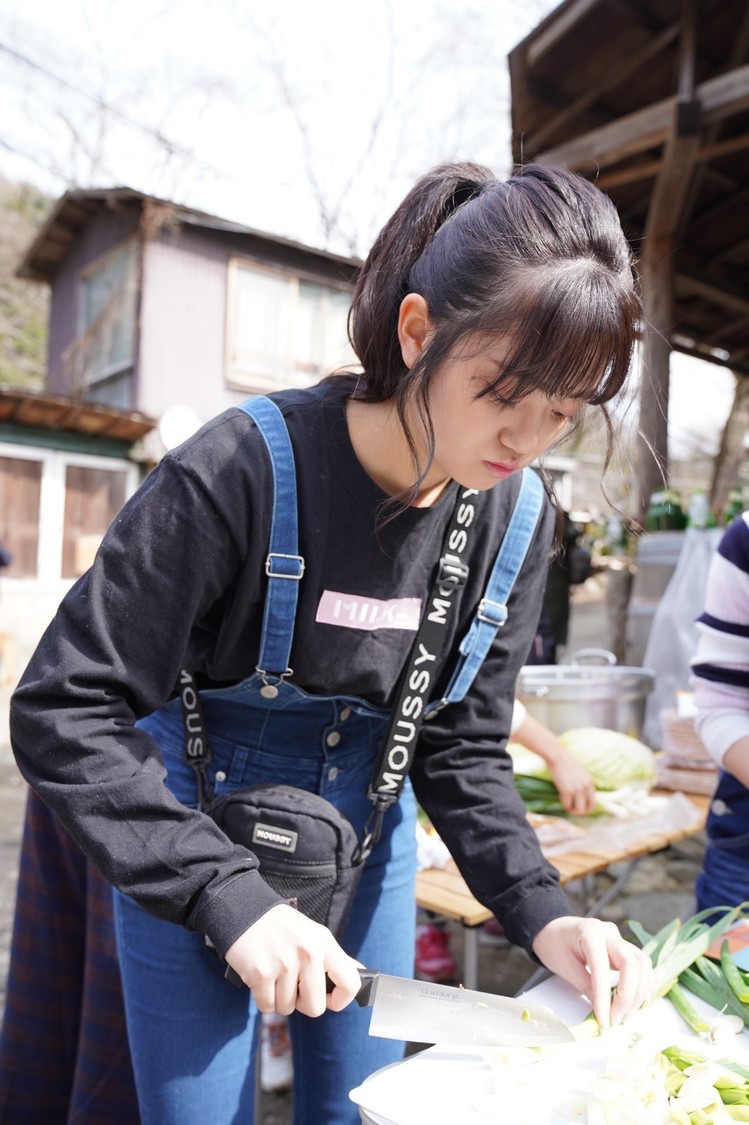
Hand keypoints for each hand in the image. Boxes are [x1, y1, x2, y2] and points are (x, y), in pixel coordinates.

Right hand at [224, 903, 361, 1016]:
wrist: (243, 909)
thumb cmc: (280, 926)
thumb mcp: (312, 933)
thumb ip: (332, 957)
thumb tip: (359, 973)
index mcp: (324, 942)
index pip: (350, 982)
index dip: (341, 1000)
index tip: (330, 999)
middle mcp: (308, 953)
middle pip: (316, 1007)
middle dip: (303, 1003)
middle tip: (293, 985)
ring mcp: (284, 964)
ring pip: (287, 1008)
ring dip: (279, 998)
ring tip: (274, 972)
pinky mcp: (260, 974)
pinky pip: (267, 1006)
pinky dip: (263, 998)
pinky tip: (261, 977)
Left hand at [531, 916, 652, 1028]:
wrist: (554, 929)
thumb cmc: (554, 945)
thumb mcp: (564, 966)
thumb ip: (585, 987)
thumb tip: (603, 1013)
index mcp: (590, 932)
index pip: (602, 969)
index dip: (605, 998)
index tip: (604, 1021)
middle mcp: (609, 932)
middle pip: (631, 964)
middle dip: (627, 997)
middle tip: (616, 1020)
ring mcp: (619, 938)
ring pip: (642, 964)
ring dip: (639, 993)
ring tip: (626, 1015)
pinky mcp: (625, 947)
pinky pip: (642, 965)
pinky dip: (644, 984)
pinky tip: (639, 1001)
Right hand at [547, 755, 595, 815]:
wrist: (557, 756)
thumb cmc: (566, 762)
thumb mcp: (580, 773)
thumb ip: (583, 783)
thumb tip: (581, 797)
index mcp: (590, 782)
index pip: (594, 802)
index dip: (587, 808)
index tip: (579, 807)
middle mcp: (586, 787)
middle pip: (588, 809)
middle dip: (580, 812)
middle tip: (572, 809)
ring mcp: (577, 789)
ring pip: (578, 810)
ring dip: (572, 811)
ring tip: (566, 806)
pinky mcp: (567, 791)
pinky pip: (567, 805)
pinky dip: (564, 805)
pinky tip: (560, 798)